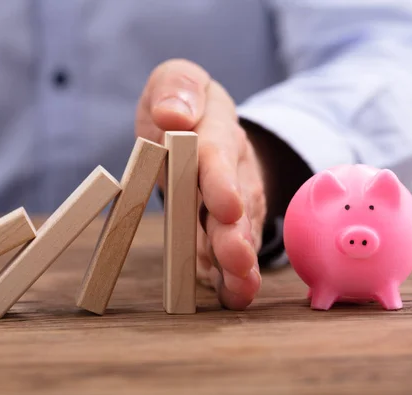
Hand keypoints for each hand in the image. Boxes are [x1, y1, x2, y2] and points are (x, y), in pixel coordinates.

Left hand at [135, 59, 267, 309]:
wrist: (201, 129)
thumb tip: (172, 114)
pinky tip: (232, 296)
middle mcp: (232, 167)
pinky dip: (231, 274)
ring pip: (238, 231)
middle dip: (234, 231)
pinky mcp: (227, 224)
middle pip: (235, 200)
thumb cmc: (184, 106)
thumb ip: (176, 87)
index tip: (225, 205)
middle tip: (235, 258)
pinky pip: (230, 249)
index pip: (217, 151)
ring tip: (239, 289)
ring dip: (239, 261)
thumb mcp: (175, 80)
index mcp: (216, 128)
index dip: (221, 180)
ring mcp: (234, 199)